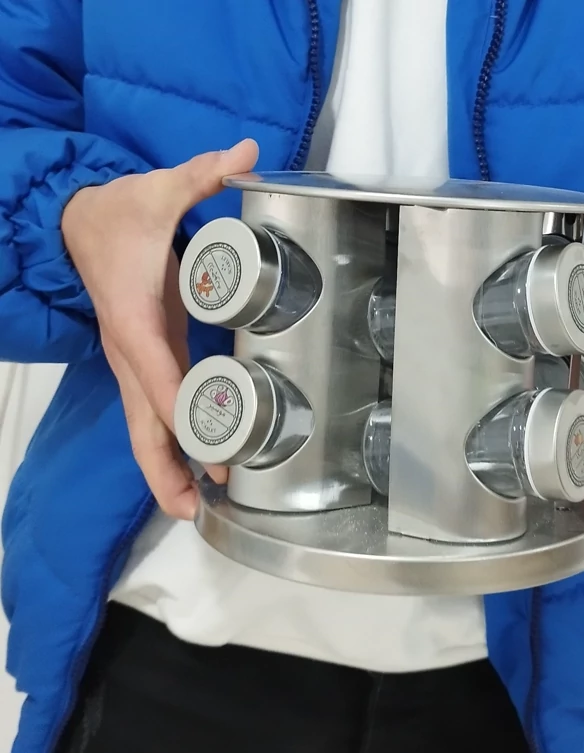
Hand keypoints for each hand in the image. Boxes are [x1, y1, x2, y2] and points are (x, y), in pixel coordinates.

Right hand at [62, 140, 258, 518]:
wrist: (80, 222)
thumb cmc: (119, 215)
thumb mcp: (159, 191)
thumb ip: (202, 174)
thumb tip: (246, 154)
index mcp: (135, 321)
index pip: (156, 376)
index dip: (184, 417)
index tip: (213, 458)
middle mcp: (129, 354)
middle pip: (141, 424)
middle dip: (165, 470)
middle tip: (198, 510)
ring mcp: (134, 364)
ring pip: (144, 428)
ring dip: (166, 469)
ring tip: (199, 508)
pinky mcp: (144, 363)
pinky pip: (153, 414)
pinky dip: (171, 445)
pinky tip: (196, 468)